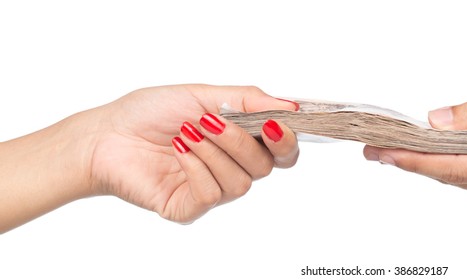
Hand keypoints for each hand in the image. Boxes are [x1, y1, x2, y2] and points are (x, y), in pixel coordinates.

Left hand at [88, 84, 299, 222]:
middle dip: (241, 140)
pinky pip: (212, 194)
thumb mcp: (203, 95)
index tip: (278, 124)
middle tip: (212, 121)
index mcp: (240, 142)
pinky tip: (178, 150)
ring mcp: (212, 189)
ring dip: (215, 151)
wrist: (105, 135)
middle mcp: (231, 168)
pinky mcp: (189, 207)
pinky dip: (197, 167)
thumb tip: (290, 107)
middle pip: (265, 166)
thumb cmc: (149, 113)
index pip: (282, 151)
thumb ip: (248, 100)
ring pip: (241, 182)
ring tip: (187, 132)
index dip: (287, 141)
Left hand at [363, 85, 466, 207]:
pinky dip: (461, 167)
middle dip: (415, 162)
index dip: (411, 161)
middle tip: (381, 147)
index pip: (449, 169)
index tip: (381, 153)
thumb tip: (440, 119)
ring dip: (437, 165)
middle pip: (452, 178)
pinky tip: (449, 153)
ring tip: (406, 147)